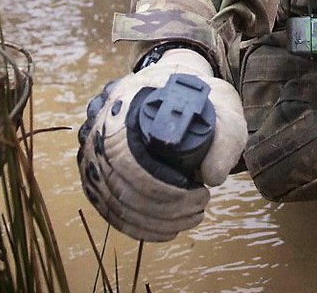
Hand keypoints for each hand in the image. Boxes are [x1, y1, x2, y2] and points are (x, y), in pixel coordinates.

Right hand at [77, 47, 246, 241]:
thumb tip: (211, 178)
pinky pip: (108, 207)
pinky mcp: (95, 170)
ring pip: (111, 201)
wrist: (173, 86)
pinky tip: (165, 230)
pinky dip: (137, 226)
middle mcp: (99, 124)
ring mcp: (91, 148)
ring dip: (152, 221)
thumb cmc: (199, 97)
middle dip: (162, 209)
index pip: (130, 158)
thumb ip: (225, 136)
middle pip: (118, 184)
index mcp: (125, 102)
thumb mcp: (222, 106)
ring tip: (188, 220)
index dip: (163, 188)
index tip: (199, 193)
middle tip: (198, 211)